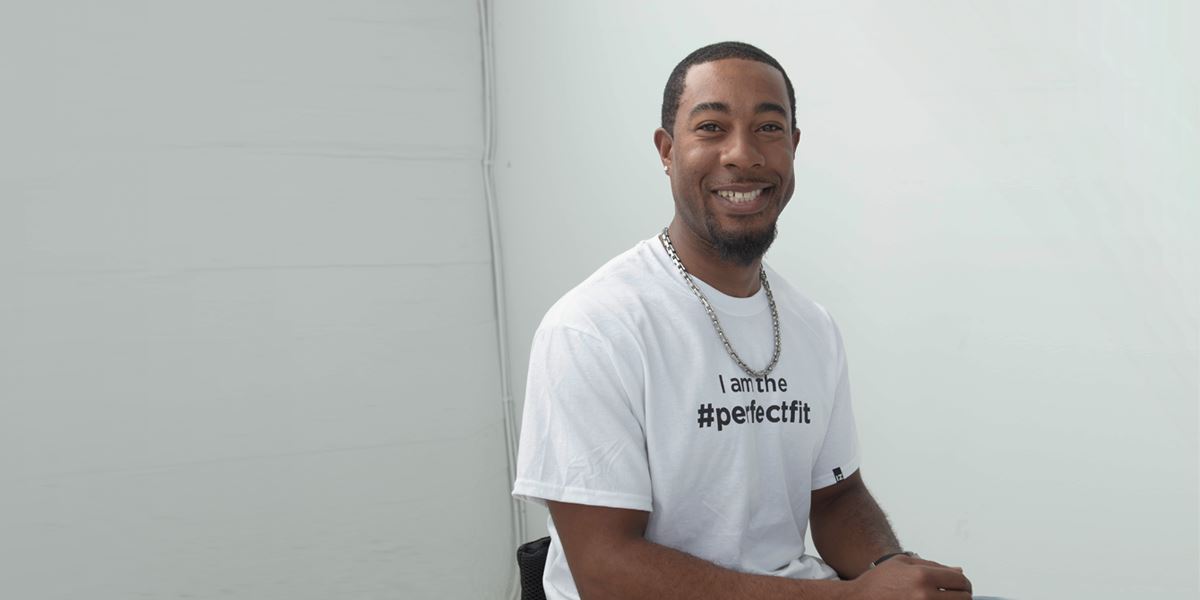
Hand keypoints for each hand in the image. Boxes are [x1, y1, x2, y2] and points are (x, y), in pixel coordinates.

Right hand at [845, 554, 972, 599]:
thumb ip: (932, 565)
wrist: (858, 599)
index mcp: (922, 576)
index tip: (960, 584)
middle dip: (962, 595)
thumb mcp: (902, 563)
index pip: (961, 580)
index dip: (964, 582)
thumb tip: (958, 570)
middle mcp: (924, 595)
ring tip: (944, 598)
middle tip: (955, 594)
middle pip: (964, 598)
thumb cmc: (878, 581)